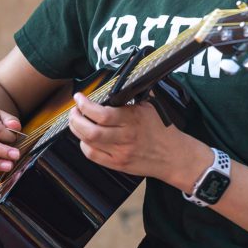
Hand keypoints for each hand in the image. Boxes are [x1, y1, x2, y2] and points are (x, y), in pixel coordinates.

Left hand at [67, 93, 182, 179]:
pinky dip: (84, 145)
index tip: (79, 98)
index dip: (85, 105)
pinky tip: (85, 138)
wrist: (173, 155)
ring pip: (88, 142)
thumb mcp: (149, 107)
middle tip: (74, 110)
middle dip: (76, 118)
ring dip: (77, 130)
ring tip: (77, 122)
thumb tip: (116, 83)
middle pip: (90, 130)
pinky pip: (93, 155)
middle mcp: (125, 136)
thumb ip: (131, 96)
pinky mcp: (118, 164)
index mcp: (133, 119)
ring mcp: (120, 152)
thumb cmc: (161, 130)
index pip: (102, 114)